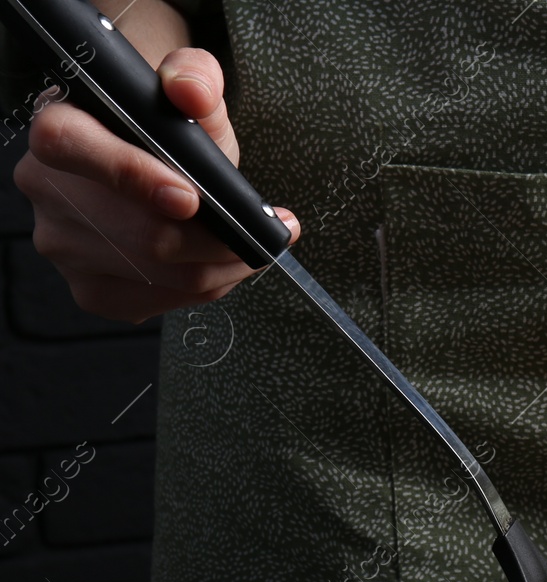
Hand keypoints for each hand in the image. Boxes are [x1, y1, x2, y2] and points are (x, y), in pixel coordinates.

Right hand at [12, 47, 297, 323]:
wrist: (157, 163)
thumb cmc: (171, 129)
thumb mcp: (191, 93)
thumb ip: (196, 78)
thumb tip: (190, 91)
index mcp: (58, 128)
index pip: (71, 148)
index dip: (131, 175)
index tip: (191, 197)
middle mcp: (47, 190)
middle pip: (136, 233)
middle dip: (214, 239)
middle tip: (262, 231)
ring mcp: (64, 246)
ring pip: (157, 273)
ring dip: (221, 266)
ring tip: (254, 245)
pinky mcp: (91, 290)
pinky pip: (160, 301)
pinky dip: (208, 287)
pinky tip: (224, 266)